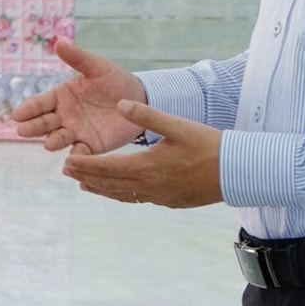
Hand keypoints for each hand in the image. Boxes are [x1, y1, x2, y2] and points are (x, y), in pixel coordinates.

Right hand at [10, 41, 146, 152]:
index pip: (39, 103)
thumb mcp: (97, 67)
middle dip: (33, 127)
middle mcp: (63, 116)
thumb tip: (58, 43)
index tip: (17, 115)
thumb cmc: (114, 80)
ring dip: (53, 141)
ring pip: (59, 138)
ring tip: (48, 144)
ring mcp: (76, 132)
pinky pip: (82, 153)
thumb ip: (78, 58)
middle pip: (44, 123)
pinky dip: (77, 157)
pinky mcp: (92, 146)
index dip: (28, 109)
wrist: (139, 99)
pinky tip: (73, 159)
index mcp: (60, 97)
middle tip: (22, 130)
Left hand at [61, 100, 223, 208]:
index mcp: (147, 166)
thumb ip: (147, 115)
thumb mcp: (177, 125)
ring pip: (123, 195)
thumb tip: (120, 104)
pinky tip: (118, 192)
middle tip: (66, 172)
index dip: (86, 165)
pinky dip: (122, 195)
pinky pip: (138, 199)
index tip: (67, 162)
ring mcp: (160, 197)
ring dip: (101, 189)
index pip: (107, 167)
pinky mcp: (170, 201)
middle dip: (87, 177)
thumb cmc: (209, 145)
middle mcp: (150, 185)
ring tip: (84, 185)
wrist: (238, 172)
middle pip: (110, 183)